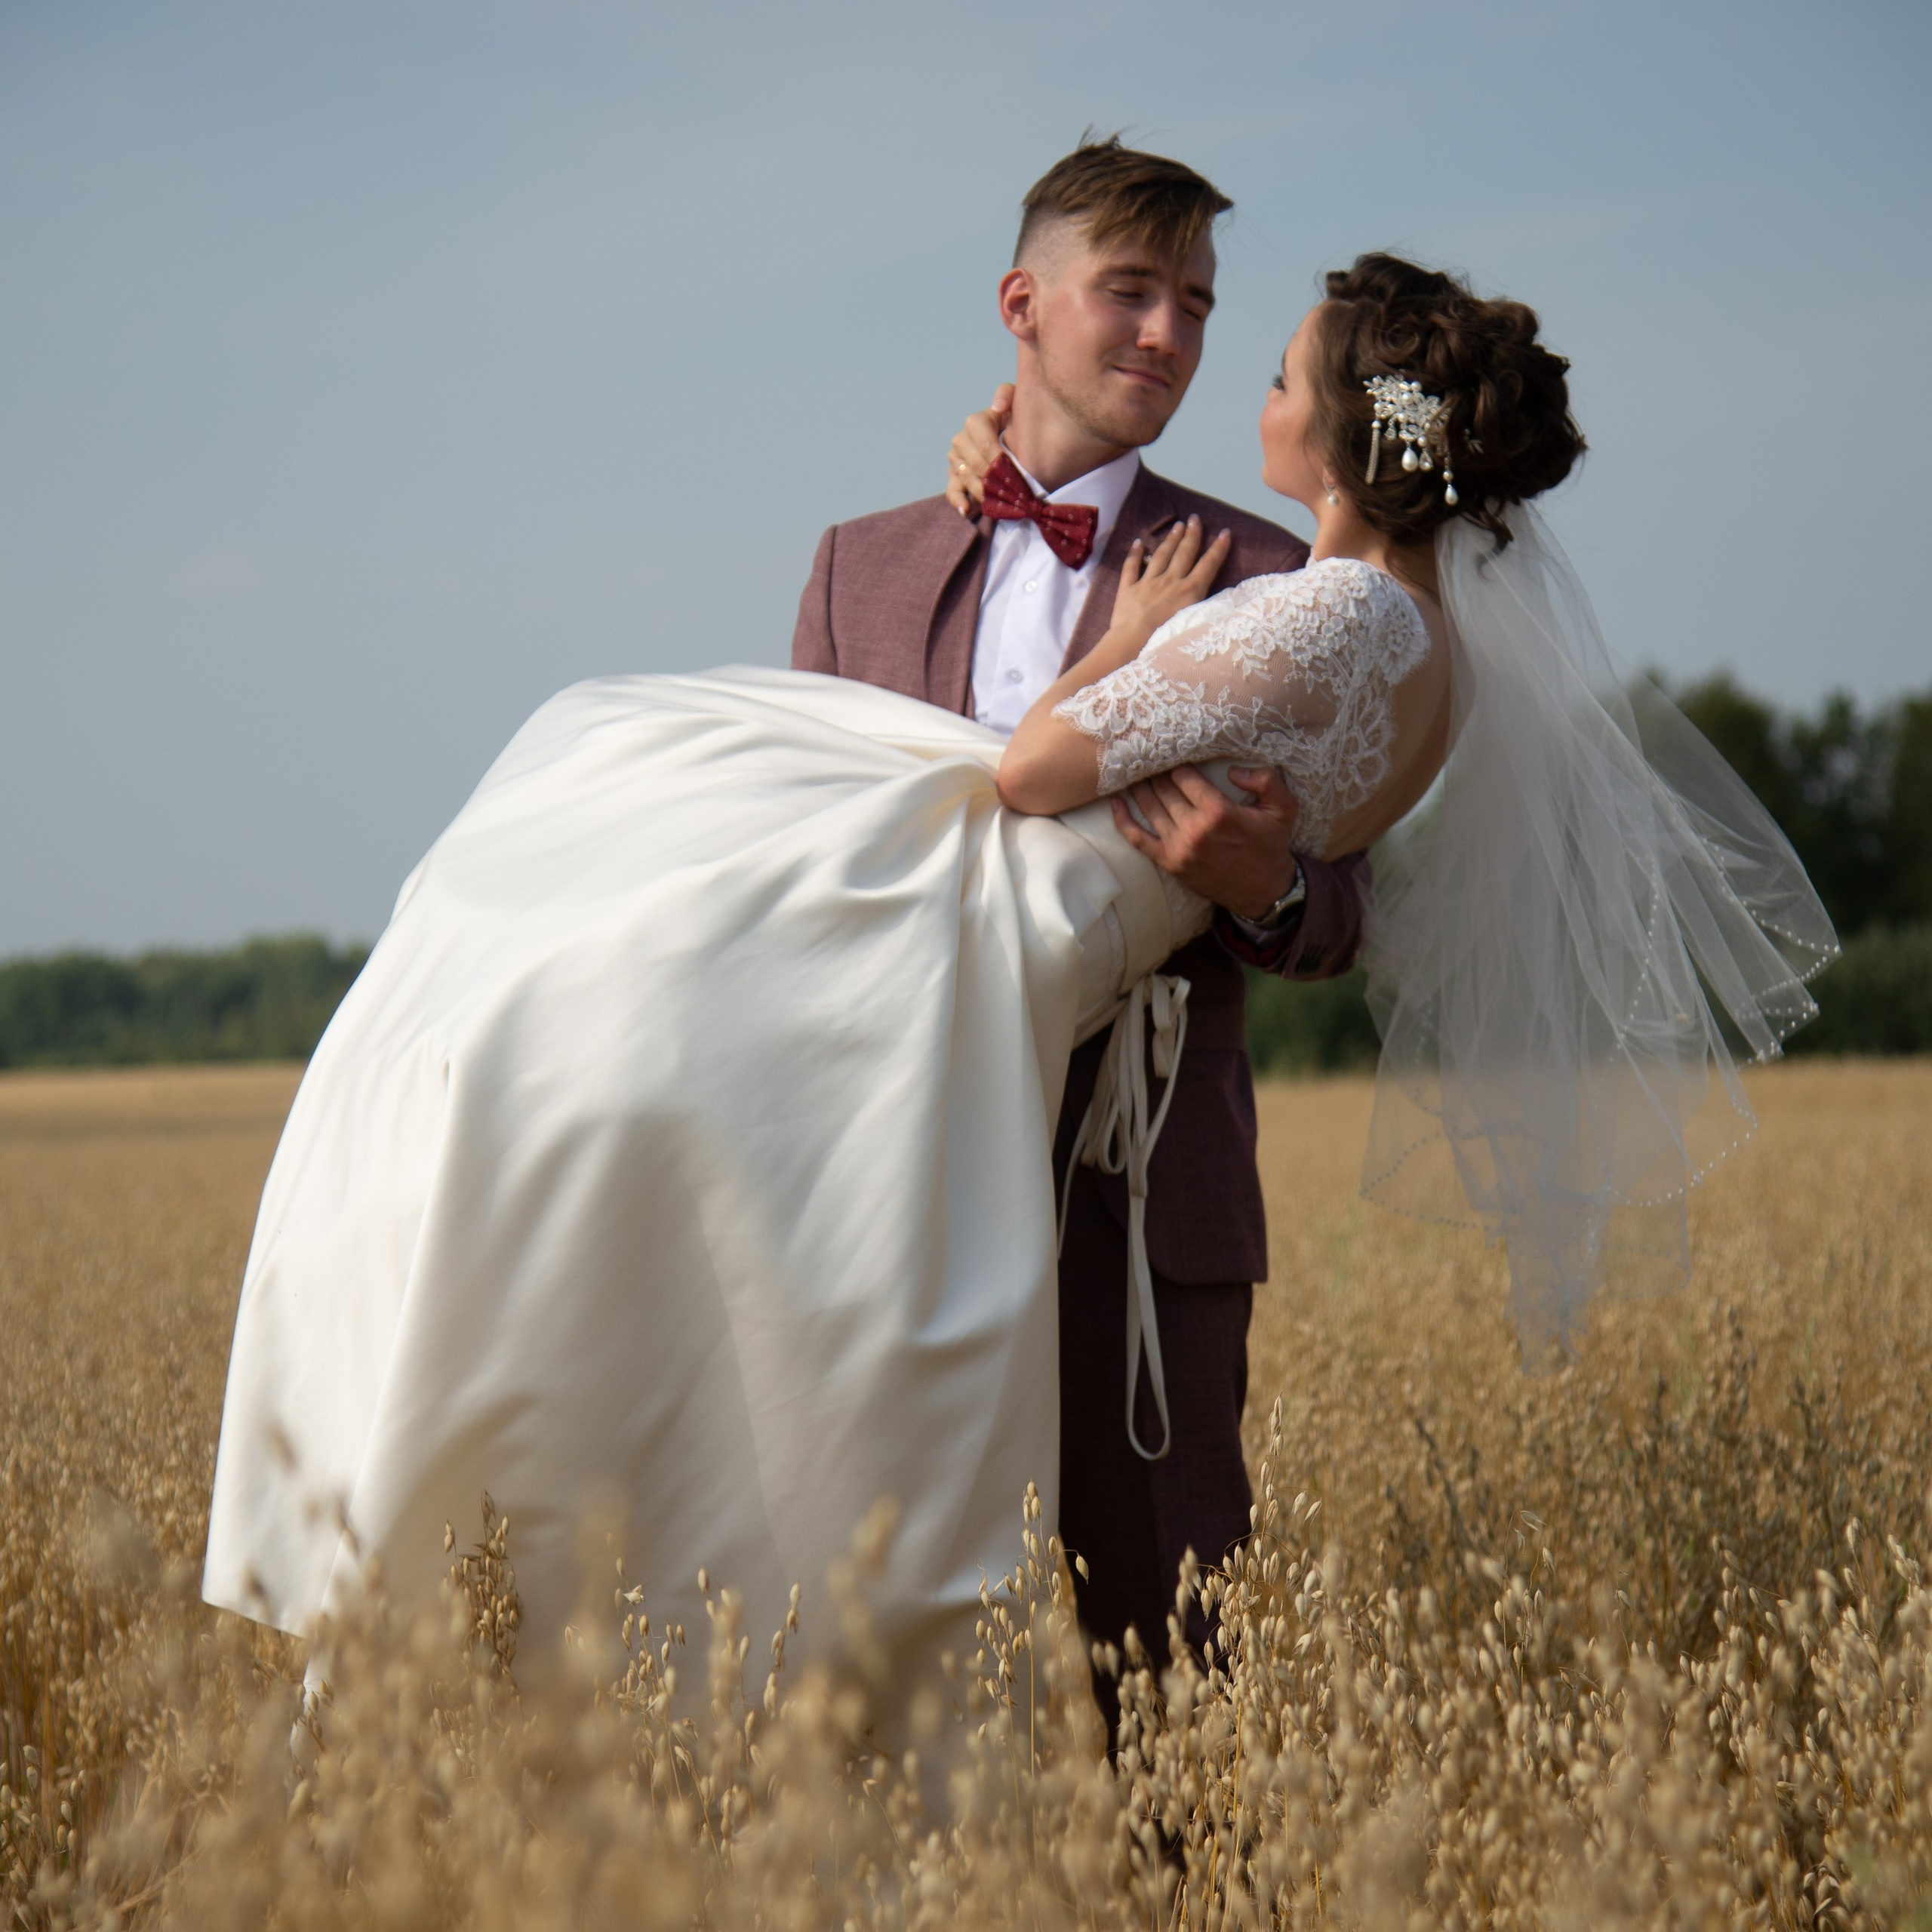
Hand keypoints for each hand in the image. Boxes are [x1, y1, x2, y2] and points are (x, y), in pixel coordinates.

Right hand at [945, 384, 1013, 514]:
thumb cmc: (1017, 422)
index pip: (981, 437)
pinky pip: (952, 490)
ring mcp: (957, 461)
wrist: (1015, 440)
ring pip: (965, 477)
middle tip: (1010, 491)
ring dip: (980, 491)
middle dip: (991, 477)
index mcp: (976, 422)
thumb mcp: (1017, 401)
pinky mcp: (955, 478)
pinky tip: (967, 510)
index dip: (995, 454)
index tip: (1011, 468)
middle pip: (973, 462)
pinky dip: (959, 501)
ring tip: (996, 501)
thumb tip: (998, 407)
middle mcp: (962, 440)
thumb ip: (1007, 394)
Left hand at [1107, 516, 1231, 650]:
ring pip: (1161, 555)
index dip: (1218, 548)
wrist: (1134, 645)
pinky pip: (1131, 567)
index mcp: (1190, 591)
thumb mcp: (1196, 625)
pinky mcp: (1128, 590)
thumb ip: (1207, 608)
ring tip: (1177, 525)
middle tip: (1195, 519)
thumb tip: (1224, 598)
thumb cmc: (1167, 640)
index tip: (1225, 533)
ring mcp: (1148, 584)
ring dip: (1170, 539)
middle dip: (1192, 535)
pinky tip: (1138, 542)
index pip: (1208, 565)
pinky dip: (1135, 554)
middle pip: (1184, 553)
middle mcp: (1170, 582)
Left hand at [1110, 765, 1301, 918]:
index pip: (1185, 777)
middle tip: (1149, 758)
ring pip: (1149, 807)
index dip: (1178, 764)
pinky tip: (1114, 801)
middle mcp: (1195, 829)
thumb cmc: (1271, 846)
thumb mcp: (1284, 809)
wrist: (1263, 891)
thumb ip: (1267, 780)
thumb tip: (1233, 770)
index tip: (1175, 754)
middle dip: (1156, 772)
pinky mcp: (1169, 862)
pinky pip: (1136, 838)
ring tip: (1134, 772)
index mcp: (1219, 812)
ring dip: (1139, 787)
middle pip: (1163, 789)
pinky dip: (1122, 819)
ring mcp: (1178, 847)